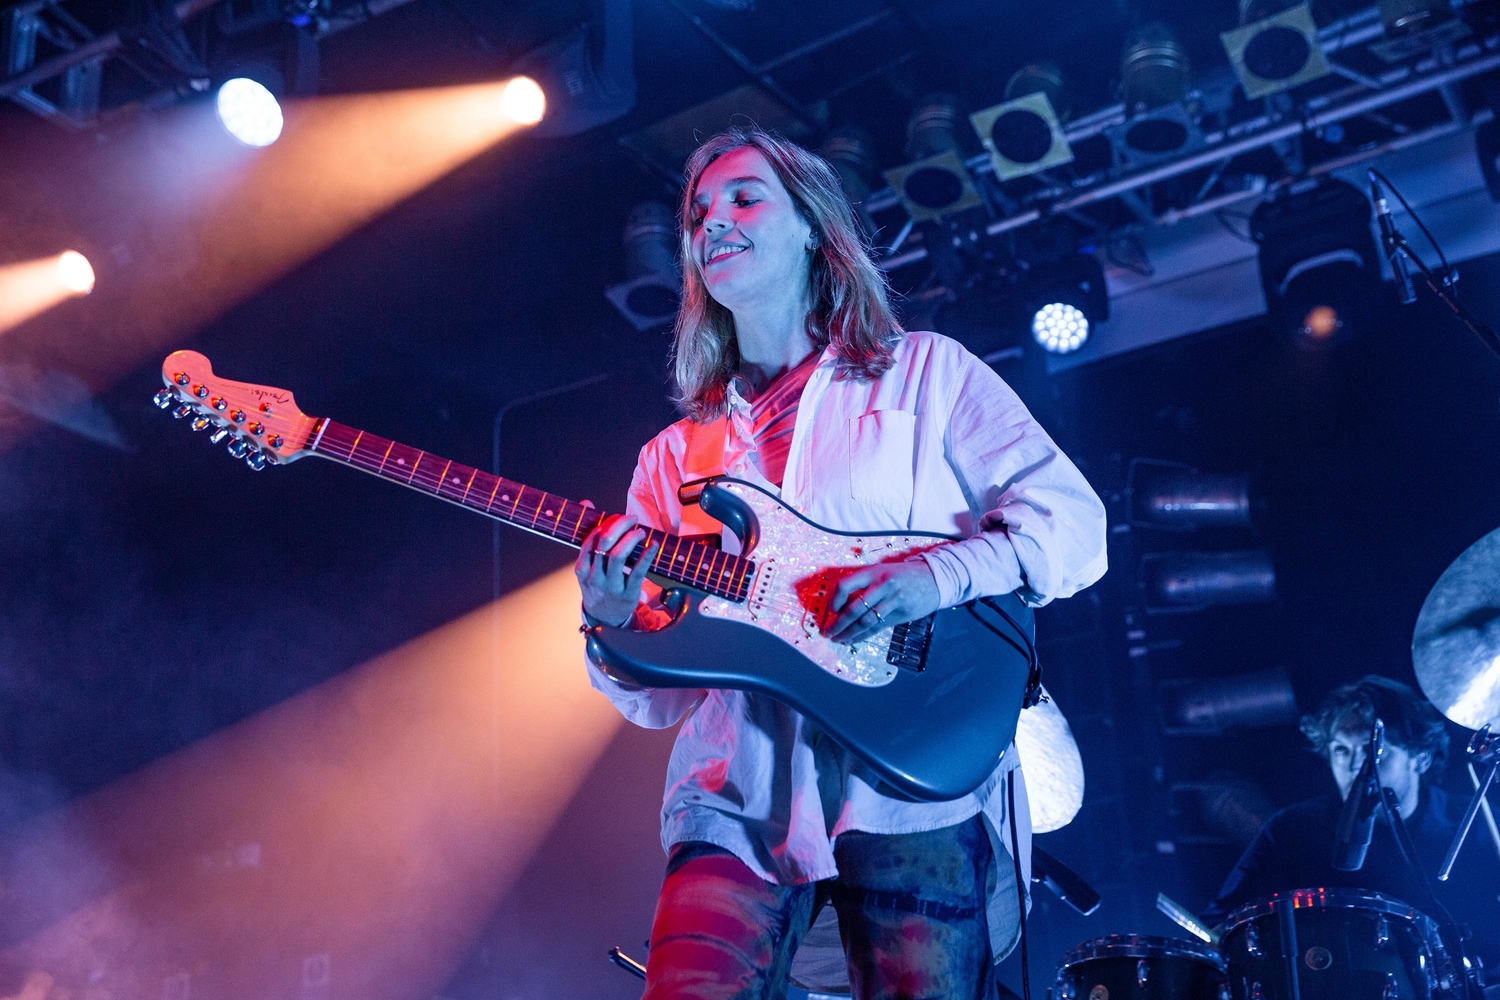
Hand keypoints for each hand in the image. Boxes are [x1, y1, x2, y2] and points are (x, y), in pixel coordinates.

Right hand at [575, 512, 662, 627]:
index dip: (605, 525)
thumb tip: (585, 502)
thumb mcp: (588, 563)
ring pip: (618, 556)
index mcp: (582, 569)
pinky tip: (653, 545)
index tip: (617, 517)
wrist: (604, 617)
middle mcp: (594, 577)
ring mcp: (611, 586)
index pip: (591, 540)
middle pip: (604, 544)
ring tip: (640, 531)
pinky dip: (647, 556)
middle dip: (619, 526)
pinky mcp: (628, 594)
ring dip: (631, 538)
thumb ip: (588, 533)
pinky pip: (638, 572)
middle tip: (631, 518)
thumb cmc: (597, 583)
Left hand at [825, 560, 940, 644]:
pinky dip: (863, 636)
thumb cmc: (902, 575)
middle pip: (854, 608)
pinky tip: (853, 640)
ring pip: (865, 621)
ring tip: (838, 639)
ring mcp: (893, 599)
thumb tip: (840, 606)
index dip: (833, 600)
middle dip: (838, 623)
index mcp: (873, 571)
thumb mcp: (882, 572)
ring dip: (849, 633)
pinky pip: (878, 627)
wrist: (934, 578)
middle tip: (827, 633)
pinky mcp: (902, 613)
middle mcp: (882, 584)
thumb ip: (864, 586)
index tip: (829, 612)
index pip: (845, 585)